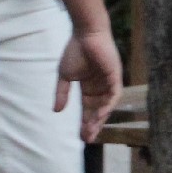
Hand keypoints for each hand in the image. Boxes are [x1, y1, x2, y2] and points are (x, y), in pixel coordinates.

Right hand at [57, 27, 123, 141]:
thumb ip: (62, 93)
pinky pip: (114, 95)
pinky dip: (107, 105)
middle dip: (93, 125)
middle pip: (98, 111)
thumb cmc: (74, 51)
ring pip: (106, 106)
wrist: (85, 34)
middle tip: (87, 138)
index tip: (80, 136)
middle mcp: (100, 87)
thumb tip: (56, 111)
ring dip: (99, 118)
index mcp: (88, 87)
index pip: (88, 109)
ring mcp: (108, 82)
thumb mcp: (65, 76)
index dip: (84, 122)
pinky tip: (100, 115)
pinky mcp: (115, 76)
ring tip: (91, 130)